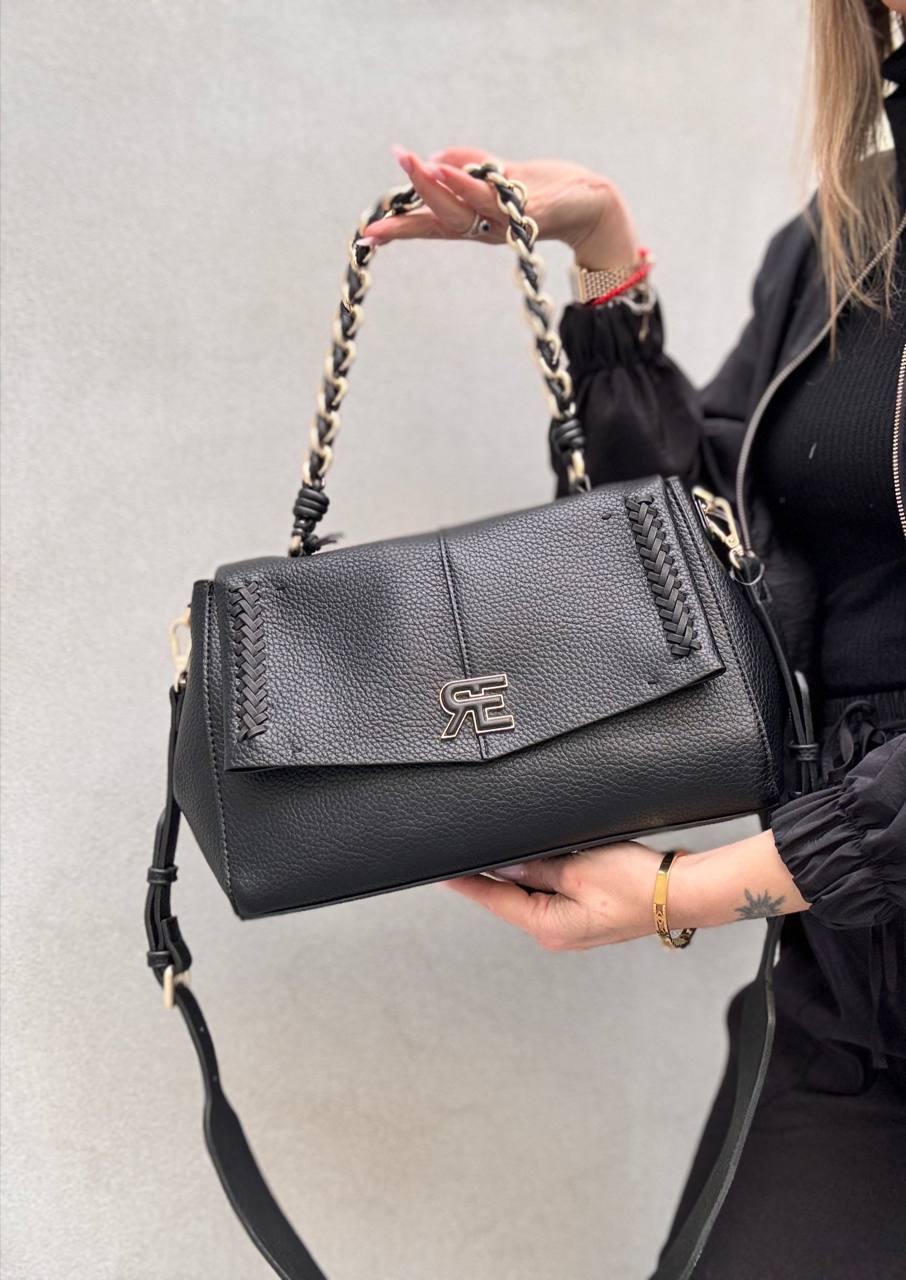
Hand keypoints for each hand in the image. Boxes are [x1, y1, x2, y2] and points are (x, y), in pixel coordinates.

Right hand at [362, 145, 638, 268]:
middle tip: (391, 174)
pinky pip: (492, 199)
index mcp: (476, 220)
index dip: (401, 230)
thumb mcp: (503, 174)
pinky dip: (467, 185)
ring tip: (414, 161)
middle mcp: (486, 227)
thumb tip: (438, 158)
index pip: (432, 224)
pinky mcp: (528, 214)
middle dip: (411, 200)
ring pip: (461, 209)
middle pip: (440, 219)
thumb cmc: (549, 189)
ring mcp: (505, 223)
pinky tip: (448, 168)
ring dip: (435, 185)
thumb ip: (471, 166)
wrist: (594, 203)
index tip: (368, 235)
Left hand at [441, 831, 809, 951]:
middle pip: (509, 899)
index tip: (439, 872)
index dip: (465, 882)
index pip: (493, 900)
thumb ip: (534, 868)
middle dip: (489, 876)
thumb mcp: (577, 868)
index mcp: (548, 926)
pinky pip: (552, 894)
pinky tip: (537, 860)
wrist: (684, 893)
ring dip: (517, 875)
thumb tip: (500, 867)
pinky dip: (540, 877)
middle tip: (463, 852)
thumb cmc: (639, 884)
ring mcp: (573, 926)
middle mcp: (556, 933)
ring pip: (531, 895)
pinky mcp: (587, 915)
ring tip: (496, 853)